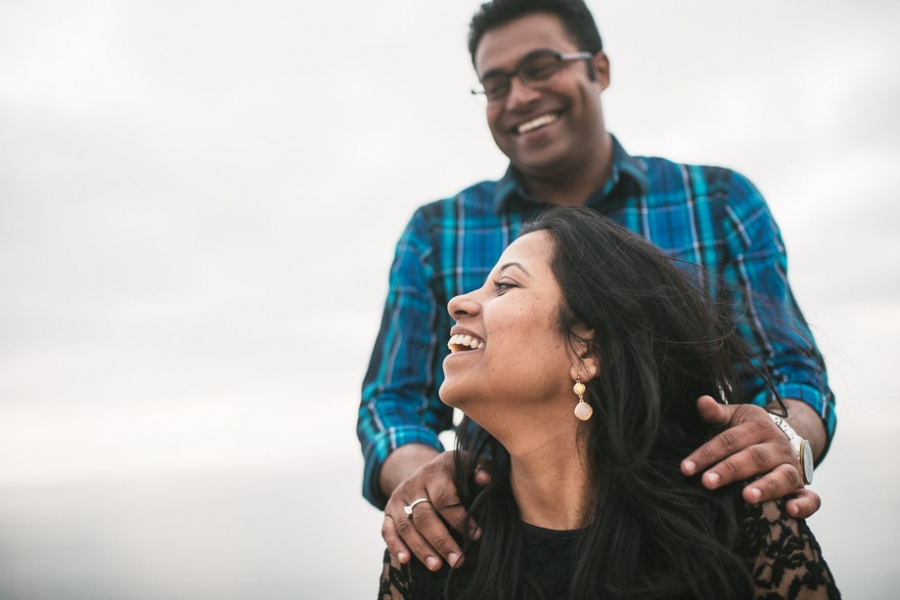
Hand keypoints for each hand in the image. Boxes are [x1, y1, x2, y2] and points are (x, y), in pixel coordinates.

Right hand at [382, 451, 488, 570]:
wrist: (426, 471)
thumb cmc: (454, 473)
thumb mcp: (468, 464)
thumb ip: (482, 468)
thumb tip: (485, 479)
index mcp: (434, 473)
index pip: (444, 499)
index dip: (459, 519)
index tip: (476, 536)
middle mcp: (413, 485)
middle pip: (424, 516)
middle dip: (441, 541)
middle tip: (458, 561)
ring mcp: (398, 499)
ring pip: (406, 527)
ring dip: (421, 549)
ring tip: (437, 567)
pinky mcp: (388, 512)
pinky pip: (387, 530)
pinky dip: (395, 546)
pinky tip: (406, 560)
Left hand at [681, 395, 820, 518]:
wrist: (780, 438)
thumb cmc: (745, 431)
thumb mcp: (732, 417)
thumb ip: (716, 413)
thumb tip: (702, 401)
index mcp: (758, 427)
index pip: (730, 440)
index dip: (707, 454)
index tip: (686, 468)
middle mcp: (778, 447)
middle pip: (754, 458)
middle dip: (729, 470)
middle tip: (708, 482)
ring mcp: (792, 467)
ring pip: (782, 477)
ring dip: (766, 487)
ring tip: (747, 497)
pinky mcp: (802, 488)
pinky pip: (811, 498)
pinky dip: (804, 505)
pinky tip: (790, 511)